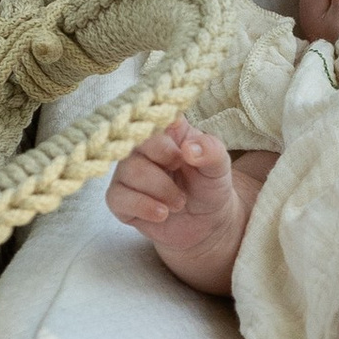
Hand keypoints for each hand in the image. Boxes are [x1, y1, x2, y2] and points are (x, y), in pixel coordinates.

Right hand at [107, 119, 250, 290]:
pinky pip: (118, 197)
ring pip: (130, 171)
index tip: (179, 141)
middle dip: (166, 161)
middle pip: (140, 142)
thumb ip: (211, 151)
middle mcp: (141, 146)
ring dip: (161, 190)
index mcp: (167, 130)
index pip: (156, 114)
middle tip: (183, 176)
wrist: (206, 224)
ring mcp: (127, 172)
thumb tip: (189, 149)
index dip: (166, 126)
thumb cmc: (209, 186)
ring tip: (179, 202)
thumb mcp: (219, 167)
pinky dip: (144, 206)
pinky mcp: (120, 198)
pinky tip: (162, 214)